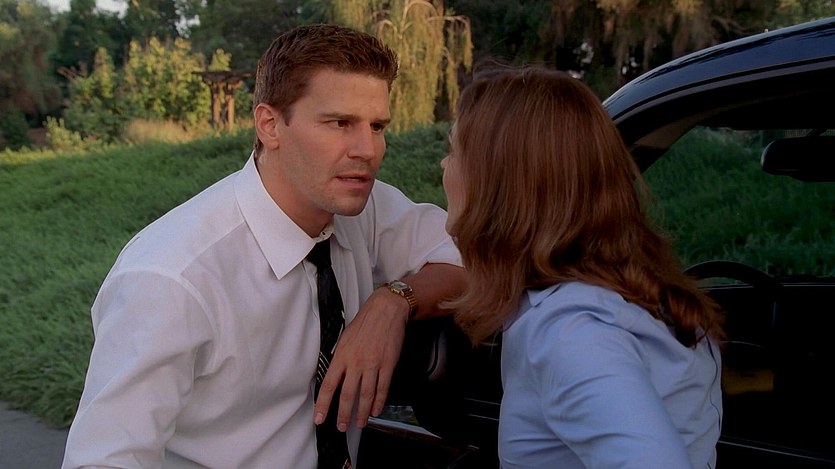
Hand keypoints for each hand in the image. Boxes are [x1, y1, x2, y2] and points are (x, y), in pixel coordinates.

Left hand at [313, 286, 408, 430]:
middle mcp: (356, 362)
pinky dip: (379, 402)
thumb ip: (340, 358)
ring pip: (366, 395)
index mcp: (342, 356)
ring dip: (362, 412)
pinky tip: (376, 410)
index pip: (329, 385)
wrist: (386, 311)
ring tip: (359, 423)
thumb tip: (335, 375)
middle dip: (343, 414)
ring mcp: (373, 364)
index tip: (319, 418)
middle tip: (341, 427)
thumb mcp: (344, 338)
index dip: (323, 404)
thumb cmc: (364, 323)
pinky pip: (383, 388)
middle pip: (348, 394)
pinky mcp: (387, 364)